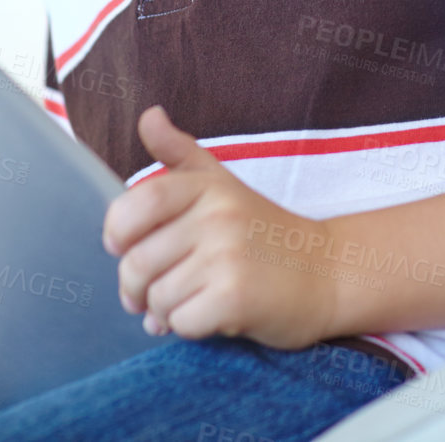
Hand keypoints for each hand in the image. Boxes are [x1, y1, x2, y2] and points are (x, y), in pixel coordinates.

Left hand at [103, 105, 337, 349]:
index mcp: (208, 187)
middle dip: (137, 287)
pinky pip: (180, 323)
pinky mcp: (236, 298)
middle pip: (137, 262)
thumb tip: (148, 115)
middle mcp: (217, 216)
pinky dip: (188, 329)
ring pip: (157, 298)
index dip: (118, 232)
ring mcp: (228, 256)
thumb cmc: (265, 231)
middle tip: (156, 290)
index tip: (124, 246)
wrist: (326, 272)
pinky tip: (211, 317)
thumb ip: (180, 151)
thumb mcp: (223, 183)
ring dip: (166, 311)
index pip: (136, 205)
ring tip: (192, 300)